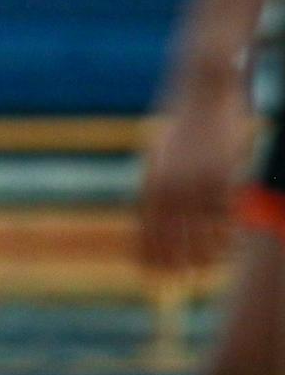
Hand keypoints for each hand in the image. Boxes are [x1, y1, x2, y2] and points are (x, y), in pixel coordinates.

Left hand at [140, 65, 249, 269]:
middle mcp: (171, 186)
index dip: (148, 256)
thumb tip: (150, 216)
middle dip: (176, 264)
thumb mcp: (159, 152)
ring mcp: (198, 183)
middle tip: (181, 283)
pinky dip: (227, 236)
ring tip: (205, 271)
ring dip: (205, 256)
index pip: (146, 229)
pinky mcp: (225, 177)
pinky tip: (228, 247)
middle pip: (173, 239)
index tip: (148, 277)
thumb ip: (156, 183)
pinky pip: (226, 217)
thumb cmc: (182, 124)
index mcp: (150, 180)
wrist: (203, 91)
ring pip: (203, 233)